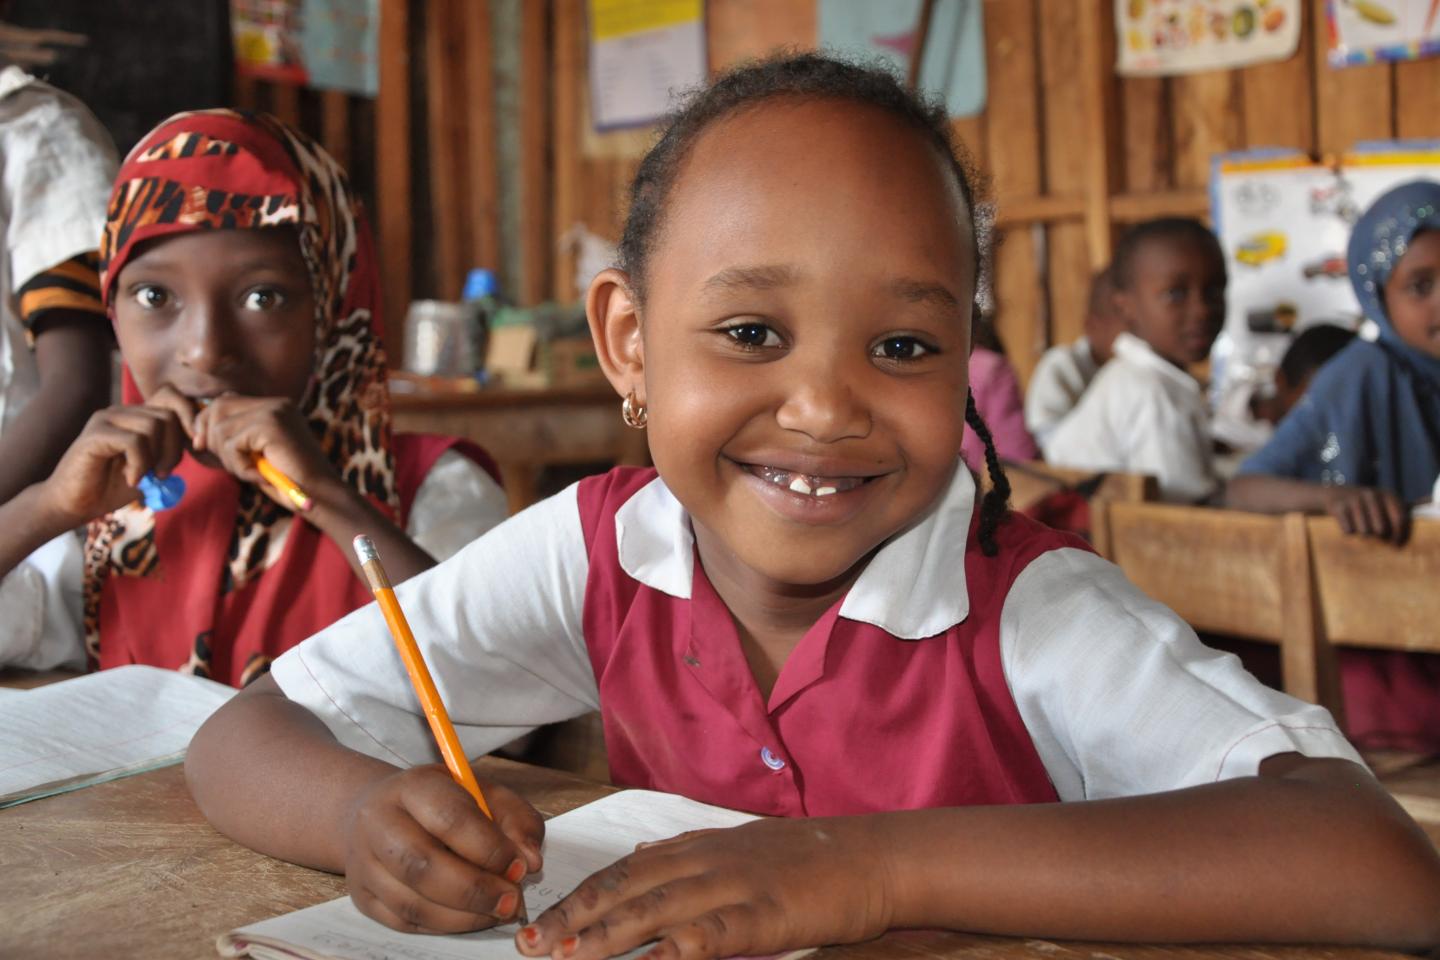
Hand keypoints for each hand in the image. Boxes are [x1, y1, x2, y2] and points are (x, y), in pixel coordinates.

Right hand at [40, 388, 192, 524]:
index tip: (196, 447)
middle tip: (163, 473)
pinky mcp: (95, 434)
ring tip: (144, 476)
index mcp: (136, 416)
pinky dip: (140, 464)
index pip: (173, 397)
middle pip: (169, 415)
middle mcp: (122, 411)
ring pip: (154, 425)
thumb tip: (199, 440)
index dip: (191, 419)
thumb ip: (171, 451)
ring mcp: (106, 419)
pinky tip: (131, 479)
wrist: (73, 503)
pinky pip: (134, 441)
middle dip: (175, 448)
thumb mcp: (151, 469)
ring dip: (157, 457)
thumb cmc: (111, 487)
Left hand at [191, 394, 337, 510]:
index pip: (225, 401)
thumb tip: (198, 428)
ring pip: (221, 428)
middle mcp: (275, 403)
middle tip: (226, 463)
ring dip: (228, 458)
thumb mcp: (256, 453)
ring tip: (250, 472)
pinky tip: (258, 475)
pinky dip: (239, 465)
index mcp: (274, 406)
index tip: (202, 446)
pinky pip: (233, 443)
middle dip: (210, 437)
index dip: (206, 423)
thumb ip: (236, 436)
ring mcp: (275, 411)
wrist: (321, 495)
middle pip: (218, 407)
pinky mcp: (271, 425)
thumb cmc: (289, 481)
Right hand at [343, 764, 544, 933]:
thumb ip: (516, 820)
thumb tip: (530, 860)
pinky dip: (445, 926)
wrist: (380, 810)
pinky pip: (405, 922)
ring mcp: (365, 862)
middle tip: (512, 899)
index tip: (520, 865)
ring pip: (412, 902)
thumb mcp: (484, 793)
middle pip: (424, 866)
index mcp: (413, 786)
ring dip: (464, 915)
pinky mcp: (363, 897)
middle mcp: (379, 822)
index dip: (490, 848)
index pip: (450, 819)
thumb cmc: (442, 802)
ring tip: (498, 909)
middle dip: (476, 890)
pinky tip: (472, 917)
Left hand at [516, 816, 892, 959]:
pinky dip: (670, 952)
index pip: (621, 871)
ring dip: (603, 935)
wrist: (870, 856)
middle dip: (571, 919)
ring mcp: (731, 885)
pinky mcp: (760, 914)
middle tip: (528, 944)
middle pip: (623, 889)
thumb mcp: (738, 848)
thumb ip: (688, 858)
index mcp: (696, 846)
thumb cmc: (807, 859)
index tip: (536, 920)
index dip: (577, 897)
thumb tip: (639, 863)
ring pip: (652, 909)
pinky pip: (706, 934)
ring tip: (564, 957)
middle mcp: (703, 860)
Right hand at [1323, 485, 1408, 543]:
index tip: (1396, 545)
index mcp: (1389, 496)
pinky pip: (1349, 531)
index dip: (1399, 536)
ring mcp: (1355, 500)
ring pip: (1365, 532)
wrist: (1336, 494)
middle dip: (1380, 538)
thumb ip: (1401, 516)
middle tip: (1377, 538)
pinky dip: (1349, 532)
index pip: (1400, 519)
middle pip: (1382, 529)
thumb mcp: (1386, 505)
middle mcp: (1373, 495)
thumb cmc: (1368, 507)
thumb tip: (1415, 529)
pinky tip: (1349, 526)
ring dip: (1364, 535)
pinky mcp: (1340, 507)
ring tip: (1363, 531)